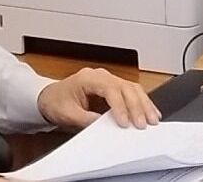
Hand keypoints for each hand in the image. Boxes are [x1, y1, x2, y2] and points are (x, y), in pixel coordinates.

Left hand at [37, 67, 161, 130]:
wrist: (50, 97)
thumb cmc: (56, 102)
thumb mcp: (68, 114)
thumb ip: (86, 119)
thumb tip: (105, 127)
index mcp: (88, 78)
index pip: (110, 89)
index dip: (120, 106)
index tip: (125, 122)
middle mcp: (101, 76)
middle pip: (125, 87)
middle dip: (137, 106)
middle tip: (143, 124)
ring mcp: (108, 80)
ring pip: (132, 88)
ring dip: (144, 103)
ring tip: (153, 119)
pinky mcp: (113, 87)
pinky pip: (131, 92)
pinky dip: (142, 102)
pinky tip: (150, 112)